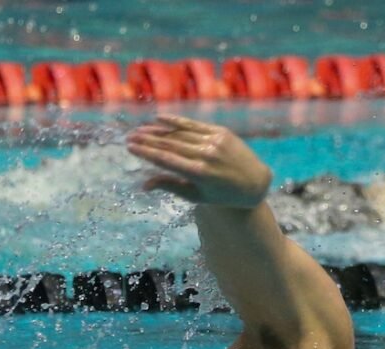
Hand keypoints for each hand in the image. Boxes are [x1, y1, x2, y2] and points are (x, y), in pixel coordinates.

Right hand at [126, 115, 272, 208]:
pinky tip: (159, 118)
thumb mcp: (197, 195)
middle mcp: (206, 156)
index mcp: (200, 174)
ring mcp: (215, 142)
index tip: (130, 147)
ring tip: (140, 129)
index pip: (166, 160)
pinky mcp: (221, 132)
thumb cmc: (222, 195)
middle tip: (129, 137)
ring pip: (180, 133)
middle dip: (147, 140)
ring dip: (158, 130)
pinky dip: (176, 121)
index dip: (146, 152)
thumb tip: (143, 185)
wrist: (255, 182)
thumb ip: (170, 186)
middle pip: (170, 144)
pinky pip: (194, 125)